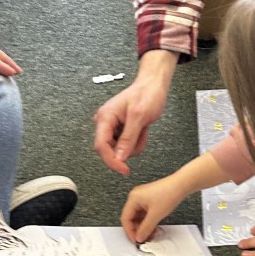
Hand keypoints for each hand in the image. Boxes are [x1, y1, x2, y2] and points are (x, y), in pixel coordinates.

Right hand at [93, 50, 177, 174]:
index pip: (101, 146)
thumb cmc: (146, 94)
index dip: (112, 161)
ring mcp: (112, 126)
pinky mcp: (120, 129)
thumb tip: (119, 157)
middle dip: (128, 148)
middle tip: (141, 135)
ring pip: (120, 149)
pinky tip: (142, 129)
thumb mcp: (139, 117)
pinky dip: (137, 141)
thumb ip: (128, 138)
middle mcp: (105, 122)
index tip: (124, 170)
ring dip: (134, 145)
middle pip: (110, 149)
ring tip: (143, 129)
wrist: (154, 85)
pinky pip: (126, 145)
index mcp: (105, 117)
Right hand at [121, 177, 187, 242]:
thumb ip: (145, 229)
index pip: (125, 218)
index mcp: (133, 198)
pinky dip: (148, 221)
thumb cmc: (169, 193)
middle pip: (131, 218)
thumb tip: (139, 238)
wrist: (181, 185)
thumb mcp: (156, 215)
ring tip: (151, 234)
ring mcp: (143, 197)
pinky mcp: (150, 199)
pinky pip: (145, 213)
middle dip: (137, 229)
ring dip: (144, 226)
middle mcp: (136, 196)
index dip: (130, 231)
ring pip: (139, 216)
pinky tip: (154, 227)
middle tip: (144, 238)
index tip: (136, 240)